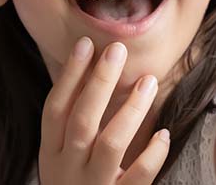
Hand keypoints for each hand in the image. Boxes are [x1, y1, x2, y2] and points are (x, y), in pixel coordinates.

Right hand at [39, 38, 169, 184]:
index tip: (86, 44)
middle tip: (118, 50)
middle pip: (81, 120)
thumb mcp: (66, 161)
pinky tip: (164, 134)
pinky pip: (138, 178)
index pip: (54, 110)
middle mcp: (67, 172)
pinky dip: (153, 155)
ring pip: (110, 143)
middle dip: (99, 83)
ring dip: (130, 110)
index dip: (69, 76)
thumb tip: (93, 75)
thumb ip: (76, 128)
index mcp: (51, 156)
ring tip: (148, 82)